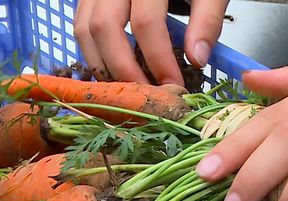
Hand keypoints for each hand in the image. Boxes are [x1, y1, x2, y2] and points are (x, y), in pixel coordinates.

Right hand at [73, 0, 228, 84]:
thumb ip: (207, 19)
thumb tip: (196, 60)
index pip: (146, 23)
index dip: (158, 59)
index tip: (173, 86)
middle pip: (104, 28)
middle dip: (123, 69)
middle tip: (143, 94)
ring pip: (84, 29)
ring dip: (101, 64)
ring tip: (125, 88)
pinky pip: (80, 25)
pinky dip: (92, 52)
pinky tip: (111, 70)